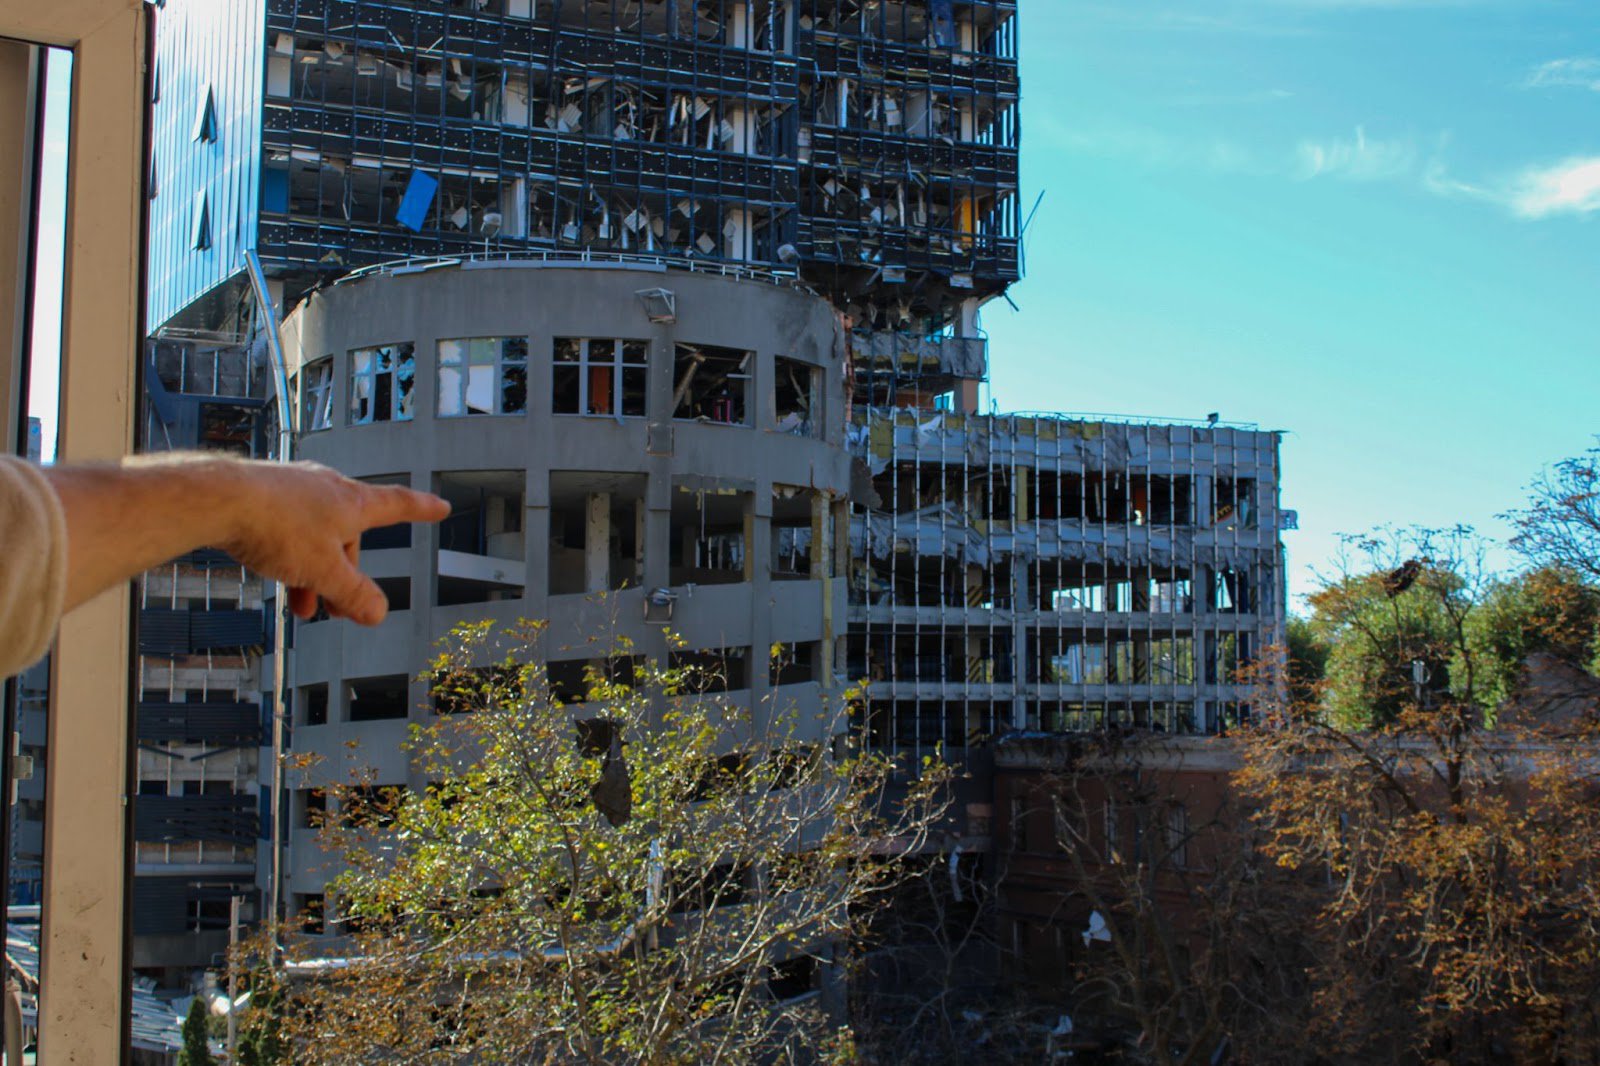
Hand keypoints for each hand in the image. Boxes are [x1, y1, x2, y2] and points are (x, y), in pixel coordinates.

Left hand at [217, 461, 449, 624]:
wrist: (217, 499)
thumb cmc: (275, 524)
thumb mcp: (324, 572)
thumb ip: (354, 594)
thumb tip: (377, 613)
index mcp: (352, 502)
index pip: (397, 504)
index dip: (421, 510)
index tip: (439, 507)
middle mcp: (327, 489)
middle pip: (350, 537)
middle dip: (346, 575)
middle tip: (337, 610)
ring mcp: (295, 490)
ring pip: (317, 538)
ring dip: (315, 573)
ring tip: (302, 605)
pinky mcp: (266, 495)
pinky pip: (289, 531)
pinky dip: (290, 557)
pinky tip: (276, 576)